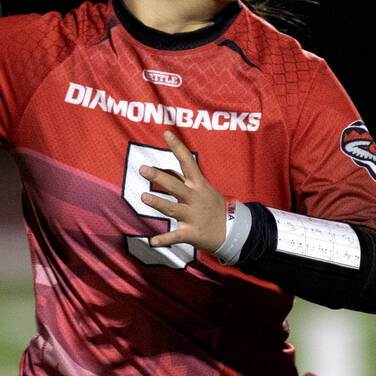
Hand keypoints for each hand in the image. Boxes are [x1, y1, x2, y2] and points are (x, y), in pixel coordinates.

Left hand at [138, 130, 226, 252]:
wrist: (232, 231)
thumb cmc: (211, 205)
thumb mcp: (201, 188)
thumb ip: (180, 179)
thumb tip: (160, 169)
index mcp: (198, 184)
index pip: (187, 162)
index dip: (177, 147)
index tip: (166, 133)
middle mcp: (195, 198)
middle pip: (176, 185)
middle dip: (159, 177)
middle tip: (142, 169)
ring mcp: (193, 216)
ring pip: (173, 208)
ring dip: (158, 202)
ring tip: (143, 196)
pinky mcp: (191, 233)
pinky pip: (175, 236)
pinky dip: (164, 240)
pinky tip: (152, 242)